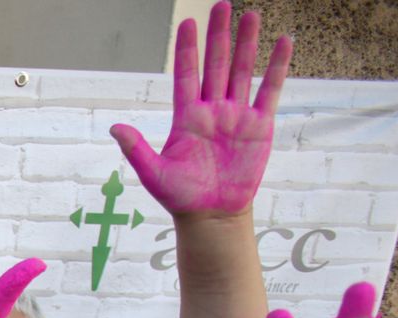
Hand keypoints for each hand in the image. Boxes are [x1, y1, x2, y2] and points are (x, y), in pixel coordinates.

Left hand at [110, 1, 290, 218]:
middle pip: (216, 64)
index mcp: (186, 117)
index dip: (188, 49)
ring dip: (247, 43)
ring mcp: (236, 115)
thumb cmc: (180, 196)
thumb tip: (114, 127)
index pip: (186, 74)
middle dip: (219, 35)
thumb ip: (135, 149)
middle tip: (222, 4)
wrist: (211, 215)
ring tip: (251, 15)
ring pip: (243, 71)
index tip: (189, 22)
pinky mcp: (259, 126)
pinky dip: (277, 67)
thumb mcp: (153, 173)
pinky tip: (283, 42)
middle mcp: (212, 110)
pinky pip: (269, 91)